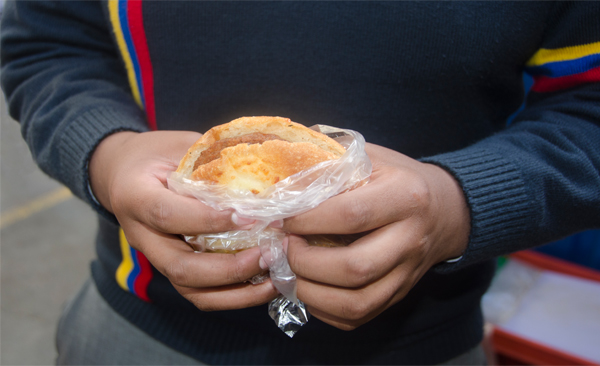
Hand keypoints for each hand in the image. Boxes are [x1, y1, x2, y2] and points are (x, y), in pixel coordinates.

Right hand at [89, 131, 277, 310]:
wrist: (126, 172)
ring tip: (275, 276)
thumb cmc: (158, 153)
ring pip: (192, 291)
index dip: (209, 220)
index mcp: (136, 196)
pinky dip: (236, 296)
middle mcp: (141, 235)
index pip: (168, 215)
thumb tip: (264, 177)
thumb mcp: (181, 146)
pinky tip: (266, 284)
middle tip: (268, 252)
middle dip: (229, 267)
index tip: (251, 216)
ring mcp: (157, 257)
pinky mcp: (173, 269)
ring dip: (237, 292)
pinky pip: (201, 294)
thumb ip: (211, 163)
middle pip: (180, 267)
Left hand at [283, 143, 469, 329]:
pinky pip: (358, 317)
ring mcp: (407, 273)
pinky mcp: (399, 295)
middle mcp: (411, 239)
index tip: (281, 218)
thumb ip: (331, 167)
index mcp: (405, 196)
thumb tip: (280, 185)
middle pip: (355, 268)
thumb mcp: (371, 158)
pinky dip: (324, 310)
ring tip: (291, 272)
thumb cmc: (398, 178)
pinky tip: (310, 288)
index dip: (307, 220)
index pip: (351, 215)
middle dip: (306, 263)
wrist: (444, 210)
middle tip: (284, 247)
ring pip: (356, 302)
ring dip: (311, 293)